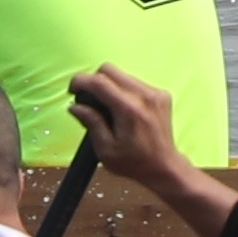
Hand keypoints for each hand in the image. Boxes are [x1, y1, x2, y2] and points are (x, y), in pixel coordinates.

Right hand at [65, 64, 180, 170]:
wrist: (164, 167)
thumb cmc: (136, 163)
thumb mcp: (106, 149)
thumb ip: (91, 123)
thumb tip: (76, 106)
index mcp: (129, 109)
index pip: (99, 81)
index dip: (80, 81)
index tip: (73, 90)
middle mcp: (144, 96)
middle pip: (110, 69)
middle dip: (94, 80)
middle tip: (88, 98)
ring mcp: (155, 93)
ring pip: (123, 74)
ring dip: (110, 86)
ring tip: (107, 107)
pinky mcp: (161, 94)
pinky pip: (135, 82)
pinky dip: (124, 90)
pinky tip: (123, 109)